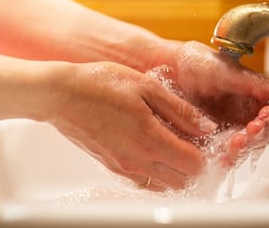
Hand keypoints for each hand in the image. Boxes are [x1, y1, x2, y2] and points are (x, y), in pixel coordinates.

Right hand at [49, 61, 216, 190]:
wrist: (62, 94)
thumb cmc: (101, 84)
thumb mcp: (147, 87)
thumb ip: (180, 110)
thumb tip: (206, 126)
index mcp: (151, 140)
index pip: (194, 165)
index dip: (205, 152)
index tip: (203, 137)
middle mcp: (138, 161)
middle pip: (182, 181)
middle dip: (192, 163)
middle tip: (191, 140)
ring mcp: (123, 167)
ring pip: (163, 184)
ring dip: (174, 169)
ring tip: (171, 142)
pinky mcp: (112, 166)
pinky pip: (143, 180)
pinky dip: (155, 170)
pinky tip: (150, 146)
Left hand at [150, 41, 268, 167]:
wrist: (167, 67)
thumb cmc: (197, 62)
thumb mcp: (227, 71)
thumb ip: (255, 84)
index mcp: (254, 97)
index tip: (267, 117)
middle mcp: (244, 115)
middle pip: (262, 133)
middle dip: (258, 135)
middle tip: (249, 133)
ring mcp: (228, 128)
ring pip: (244, 145)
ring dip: (243, 147)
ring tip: (235, 143)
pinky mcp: (211, 140)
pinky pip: (223, 152)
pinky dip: (225, 155)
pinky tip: (222, 154)